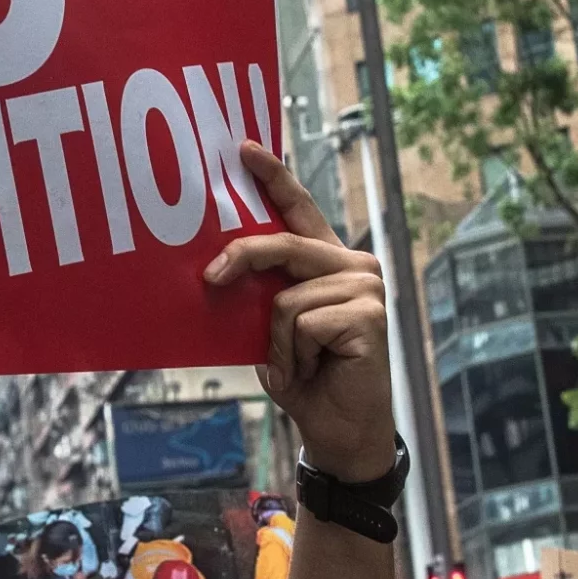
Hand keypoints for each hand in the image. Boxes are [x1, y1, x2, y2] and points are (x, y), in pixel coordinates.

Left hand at [204, 144, 393, 483]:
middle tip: (209, 279)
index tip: (246, 149)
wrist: (339, 428)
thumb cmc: (306, 379)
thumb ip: (262, 294)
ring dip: (278, 343)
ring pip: (286, 299)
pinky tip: (315, 369)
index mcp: (328, 263)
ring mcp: (365, 287)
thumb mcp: (272, 331)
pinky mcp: (368, 314)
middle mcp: (353, 265)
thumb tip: (216, 268)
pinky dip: (294, 355)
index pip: (300, 212)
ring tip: (298, 365)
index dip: (274, 179)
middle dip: (241, 259)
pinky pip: (301, 323)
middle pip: (283, 246)